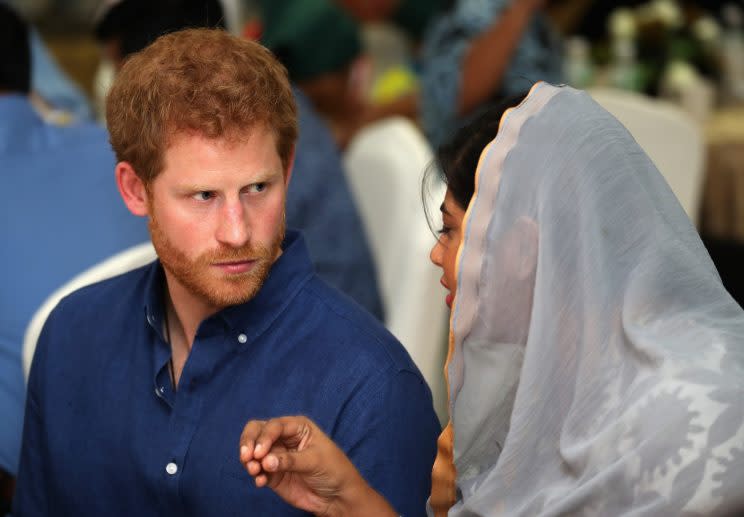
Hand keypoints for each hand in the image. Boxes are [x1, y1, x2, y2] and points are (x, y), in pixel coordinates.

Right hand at [239, 416, 396, 516]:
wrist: (337, 496)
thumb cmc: (333, 470)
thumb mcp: (315, 461)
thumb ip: (290, 460)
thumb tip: (266, 461)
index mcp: (297, 426)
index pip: (274, 426)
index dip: (264, 437)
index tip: (259, 453)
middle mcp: (284, 438)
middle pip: (257, 431)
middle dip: (249, 442)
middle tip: (247, 457)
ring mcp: (276, 455)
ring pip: (253, 451)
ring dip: (249, 461)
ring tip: (254, 471)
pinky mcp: (273, 474)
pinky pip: (258, 471)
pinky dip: (256, 475)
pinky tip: (261, 482)